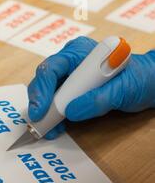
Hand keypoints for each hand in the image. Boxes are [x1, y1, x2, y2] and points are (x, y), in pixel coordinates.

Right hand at [28, 36, 154, 138]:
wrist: (150, 83)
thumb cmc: (141, 78)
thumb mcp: (124, 89)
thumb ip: (99, 99)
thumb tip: (71, 111)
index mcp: (80, 52)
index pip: (52, 68)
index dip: (42, 90)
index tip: (41, 110)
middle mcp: (70, 62)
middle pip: (43, 81)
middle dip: (39, 103)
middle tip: (40, 124)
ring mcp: (69, 77)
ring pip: (46, 94)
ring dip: (45, 113)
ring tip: (50, 130)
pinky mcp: (71, 91)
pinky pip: (55, 103)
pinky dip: (53, 117)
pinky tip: (57, 127)